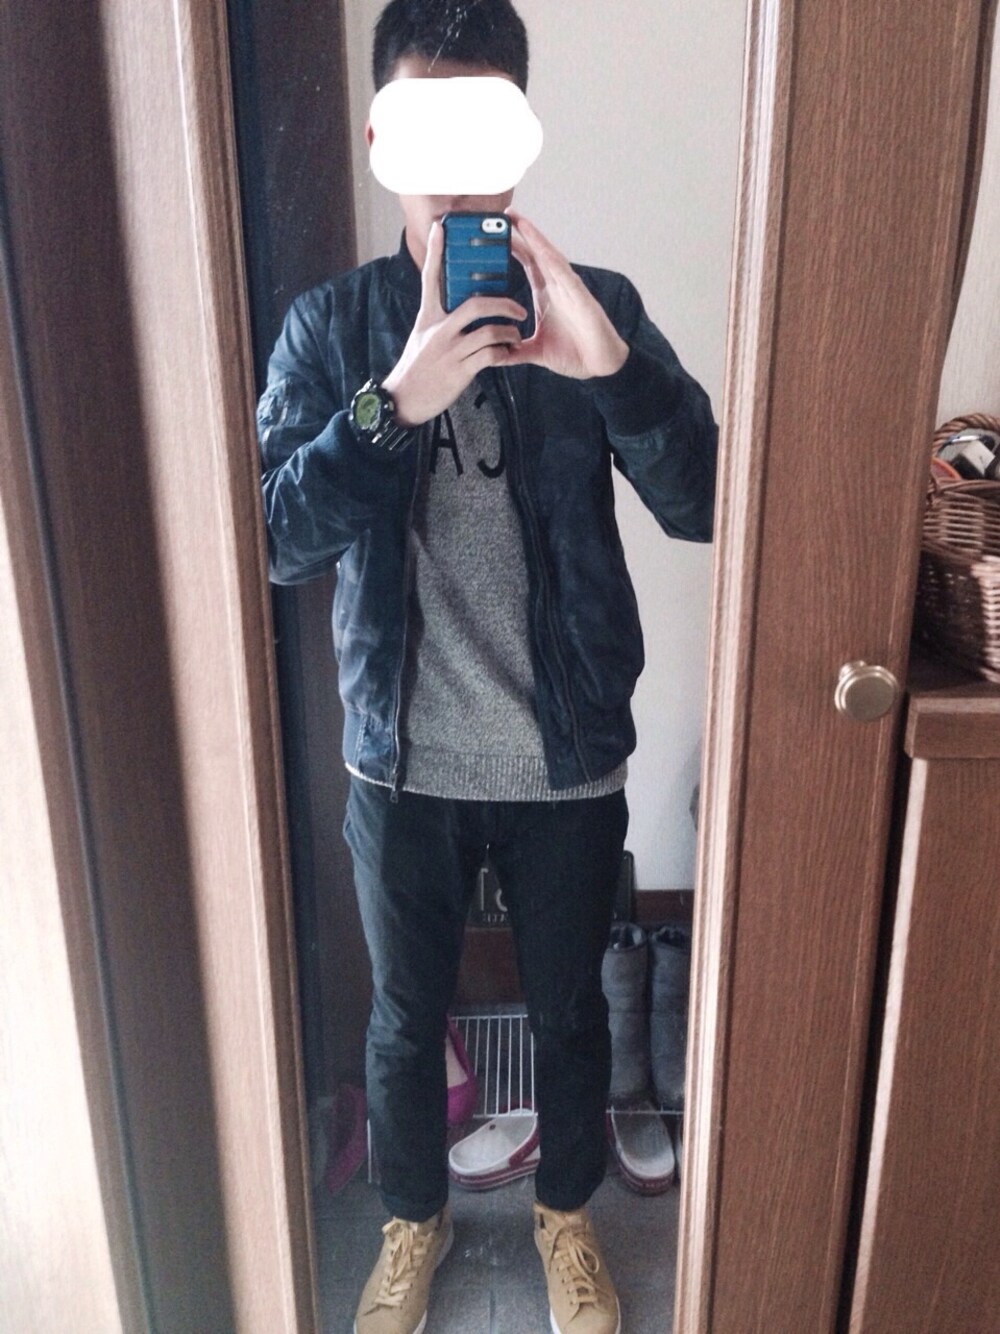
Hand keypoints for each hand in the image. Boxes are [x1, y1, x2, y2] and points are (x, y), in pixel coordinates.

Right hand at [381, 221, 527, 426]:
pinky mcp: (460, 370)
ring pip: (489, 331)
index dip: (436, 251)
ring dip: (509, 333)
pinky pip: (490, 355)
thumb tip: (459, 307)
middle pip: (476, 304)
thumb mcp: (422, 337)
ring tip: (515, 336)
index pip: (431, 277)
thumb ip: (439, 320)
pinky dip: (503, 354)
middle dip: (504, 303)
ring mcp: (450, 350)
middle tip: (518, 309)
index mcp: (429, 317)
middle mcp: (439, 329)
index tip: (440, 227)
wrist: (404, 400)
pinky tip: (507, 355)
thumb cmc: (417, 368)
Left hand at [505, 213, 629, 378]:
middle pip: (537, 252)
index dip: (513, 247)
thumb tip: (495, 356)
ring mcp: (569, 289)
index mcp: (546, 294)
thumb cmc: (575, 354)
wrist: (599, 366)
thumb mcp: (536, 352)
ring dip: (535, 238)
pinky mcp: (580, 297)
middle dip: (523, 232)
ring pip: (550, 257)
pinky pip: (564, 273)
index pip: (527, 263)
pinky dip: (552, 259)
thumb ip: (516, 351)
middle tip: (505, 213)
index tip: (494, 234)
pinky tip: (540, 246)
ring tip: (519, 221)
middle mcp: (557, 286)